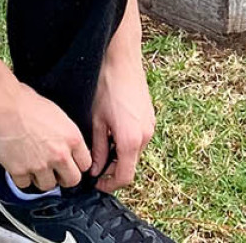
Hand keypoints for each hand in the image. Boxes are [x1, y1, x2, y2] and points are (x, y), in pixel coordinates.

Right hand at [0, 83, 92, 191]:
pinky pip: (25, 185)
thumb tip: (68, 146)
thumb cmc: (27, 102)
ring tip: (34, 166)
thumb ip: (66, 135)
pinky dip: (22, 178)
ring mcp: (40, 165)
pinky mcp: (20, 171)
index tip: (71, 163)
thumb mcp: (57, 114)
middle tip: (55, 171)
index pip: (86, 164)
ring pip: (48, 186)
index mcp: (72, 138)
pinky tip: (19, 166)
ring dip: (42, 179)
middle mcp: (59, 155)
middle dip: (64, 177)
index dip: (77, 164)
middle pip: (72, 181)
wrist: (3, 105)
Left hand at [89, 50, 154, 191]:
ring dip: (120, 155)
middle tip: (95, 166)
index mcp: (131, 141)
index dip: (110, 185)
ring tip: (101, 145)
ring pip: (135, 152)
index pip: (124, 177)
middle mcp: (145, 136)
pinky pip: (139, 138)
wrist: (121, 60)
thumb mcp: (96, 121)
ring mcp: (150, 126)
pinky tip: (112, 131)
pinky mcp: (150, 117)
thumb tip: (96, 168)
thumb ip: (98, 149)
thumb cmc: (106, 87)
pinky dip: (127, 143)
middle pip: (130, 165)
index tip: (97, 183)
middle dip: (113, 169)